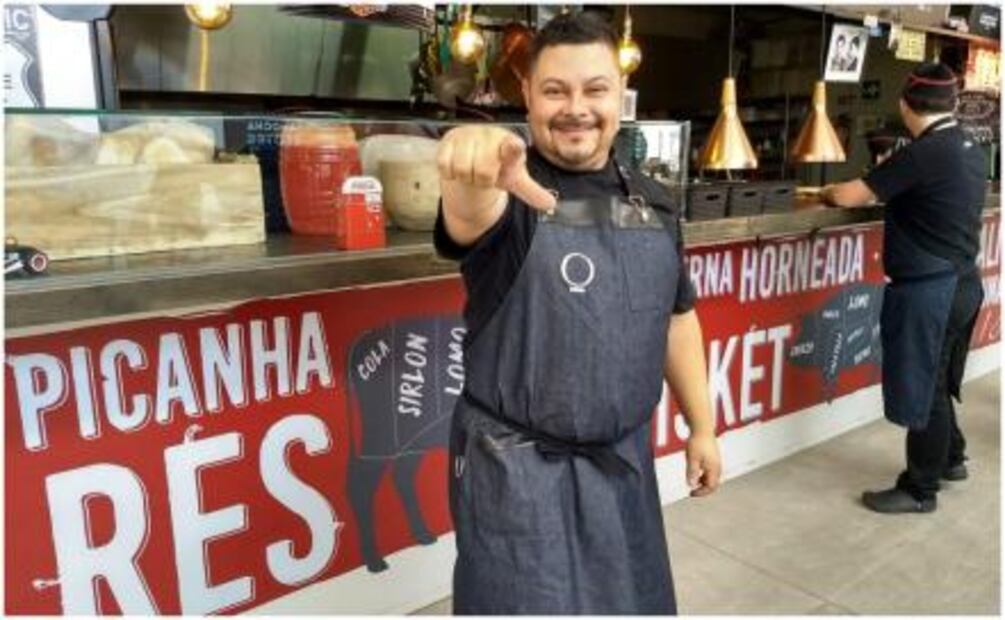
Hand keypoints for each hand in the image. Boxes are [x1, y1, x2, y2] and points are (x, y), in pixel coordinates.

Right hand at [437, 126, 556, 211]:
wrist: (474, 151)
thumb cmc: (498, 165)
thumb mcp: (514, 179)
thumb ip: (531, 192)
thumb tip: (551, 205)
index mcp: (511, 144)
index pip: (512, 147)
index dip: (512, 149)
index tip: (514, 146)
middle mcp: (490, 134)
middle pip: (482, 171)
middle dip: (483, 180)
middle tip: (485, 175)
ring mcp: (469, 134)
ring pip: (463, 168)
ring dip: (467, 177)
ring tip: (472, 170)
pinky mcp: (449, 137)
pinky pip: (445, 165)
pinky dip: (451, 172)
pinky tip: (458, 165)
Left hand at [685, 430, 721, 497]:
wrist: (702, 429)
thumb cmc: (698, 442)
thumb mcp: (692, 459)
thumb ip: (692, 472)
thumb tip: (691, 485)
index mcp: (714, 468)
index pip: (711, 487)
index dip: (702, 492)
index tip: (691, 493)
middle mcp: (717, 467)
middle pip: (713, 484)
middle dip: (702, 489)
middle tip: (692, 491)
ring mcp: (716, 462)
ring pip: (711, 478)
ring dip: (702, 482)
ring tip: (692, 481)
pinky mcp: (713, 458)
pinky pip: (710, 471)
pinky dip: (703, 475)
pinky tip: (695, 473)